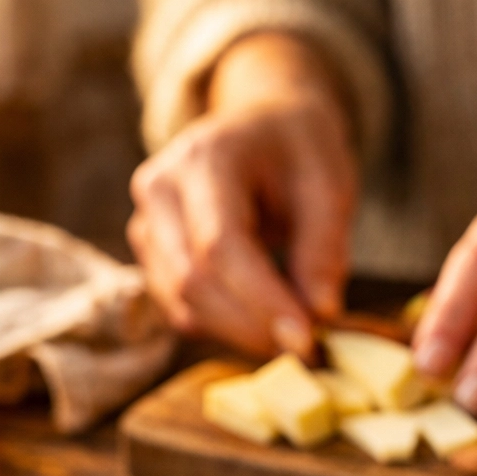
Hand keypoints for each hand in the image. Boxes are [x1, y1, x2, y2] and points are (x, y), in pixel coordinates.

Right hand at [127, 33, 356, 358]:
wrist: (261, 127)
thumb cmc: (298, 152)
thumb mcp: (329, 185)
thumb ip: (324, 250)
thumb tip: (320, 316)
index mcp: (205, 156)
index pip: (220, 246)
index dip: (261, 301)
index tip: (306, 339)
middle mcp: (160, 188)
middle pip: (193, 281)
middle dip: (252, 326)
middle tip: (306, 347)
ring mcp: (147, 224)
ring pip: (183, 304)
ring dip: (239, 333)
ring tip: (291, 333)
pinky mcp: (151, 257)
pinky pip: (181, 311)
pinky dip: (224, 328)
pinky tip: (261, 320)